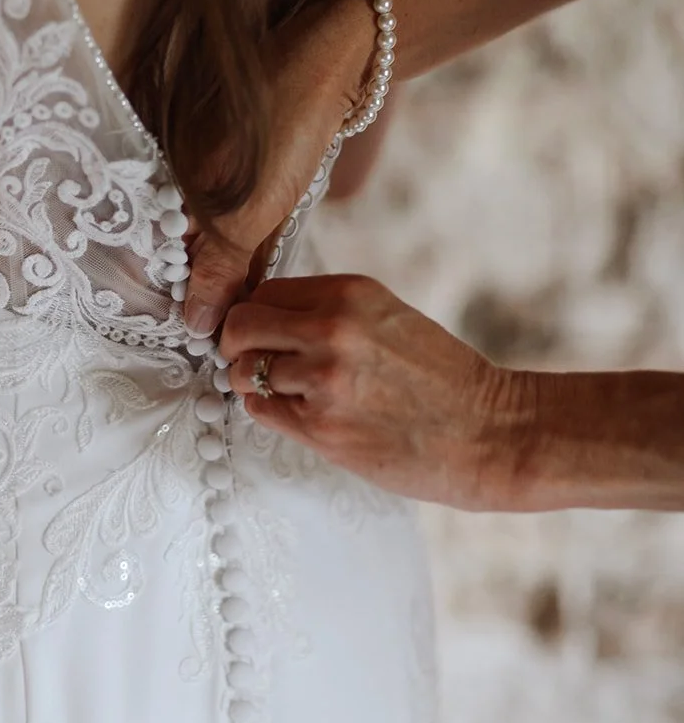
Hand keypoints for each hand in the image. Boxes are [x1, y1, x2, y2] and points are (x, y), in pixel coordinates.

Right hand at [183, 0, 371, 336]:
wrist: (335, 61)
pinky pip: (246, 223)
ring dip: (230, 277)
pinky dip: (252, 253)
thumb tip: (196, 322)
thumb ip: (221, 265)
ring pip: (219, 238)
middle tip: (218, 337)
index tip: (191, 339)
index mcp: (171, 182)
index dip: (173, 294)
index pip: (157, 252)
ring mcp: (223, 172)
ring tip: (238, 321)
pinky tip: (260, 282)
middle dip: (200, 291)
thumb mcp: (248, 209)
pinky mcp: (258, 170)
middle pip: (186, 248)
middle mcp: (188, 177)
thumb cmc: (283, 127)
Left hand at [220, 273, 521, 510]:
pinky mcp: (321, 428)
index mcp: (349, 294)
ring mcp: (323, 380)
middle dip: (236, 342)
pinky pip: (262, 410)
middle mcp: (331, 329)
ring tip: (286, 390)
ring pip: (245, 371)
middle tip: (247, 358)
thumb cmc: (440, 377)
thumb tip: (263, 315)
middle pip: (241, 325)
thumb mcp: (387, 316)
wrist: (487, 432)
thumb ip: (328, 309)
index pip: (263, 291)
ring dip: (253, 381)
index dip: (254, 312)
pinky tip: (296, 411)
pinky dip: (268, 409)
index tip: (258, 329)